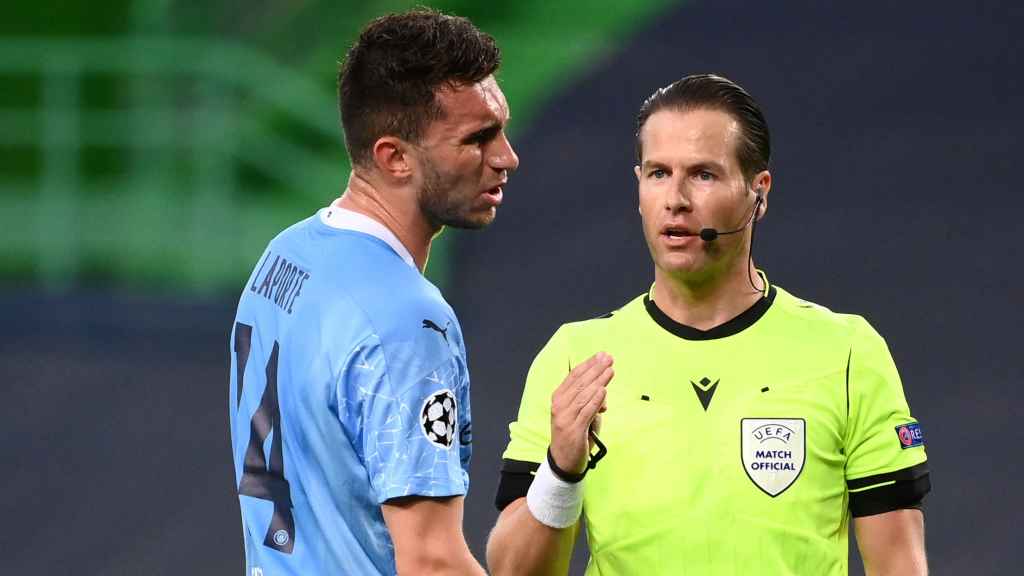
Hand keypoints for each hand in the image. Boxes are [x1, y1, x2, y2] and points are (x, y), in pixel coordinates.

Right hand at [549, 352, 612, 474]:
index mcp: (559, 398)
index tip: (601, 356)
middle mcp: (559, 405)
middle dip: (596, 369)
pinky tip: (604, 391)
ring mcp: (565, 417)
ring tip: (610, 371)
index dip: (588, 365)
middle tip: (609, 358)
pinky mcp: (573, 429)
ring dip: (598, 381)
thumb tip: (604, 392)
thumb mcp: (581, 414)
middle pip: (580, 382)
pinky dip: (595, 400)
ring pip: (584, 395)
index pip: (574, 376)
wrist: (564, 461)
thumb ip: (591, 402)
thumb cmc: (574, 434)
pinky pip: (586, 411)